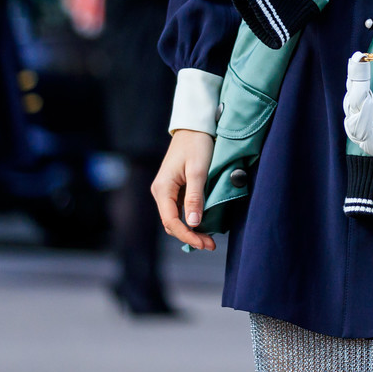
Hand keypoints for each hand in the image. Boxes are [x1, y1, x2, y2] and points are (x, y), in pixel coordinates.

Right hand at [151, 130, 215, 250]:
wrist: (195, 126)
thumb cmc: (197, 145)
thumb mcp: (198, 171)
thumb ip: (195, 197)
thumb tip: (193, 224)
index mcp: (162, 188)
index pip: (171, 221)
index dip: (187, 236)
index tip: (204, 244)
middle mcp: (161, 192)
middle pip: (172, 223)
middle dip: (190, 236)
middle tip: (210, 245)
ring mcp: (167, 191)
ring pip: (176, 218)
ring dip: (191, 230)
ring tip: (209, 239)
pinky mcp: (176, 188)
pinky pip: (180, 209)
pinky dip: (191, 219)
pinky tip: (204, 224)